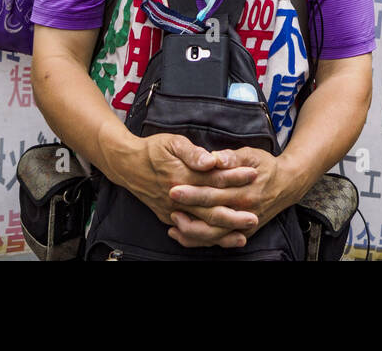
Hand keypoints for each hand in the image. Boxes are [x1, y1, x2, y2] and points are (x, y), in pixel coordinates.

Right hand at [121, 134, 257, 245]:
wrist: (127, 165)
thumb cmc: (152, 150)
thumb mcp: (172, 142)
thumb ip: (192, 153)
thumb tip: (211, 161)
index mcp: (181, 176)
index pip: (214, 179)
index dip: (235, 177)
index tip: (254, 174)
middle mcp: (178, 198)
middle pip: (210, 210)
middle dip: (234, 215)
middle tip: (254, 217)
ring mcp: (172, 211)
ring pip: (200, 227)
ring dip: (222, 233)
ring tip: (243, 235)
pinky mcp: (168, 217)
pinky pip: (190, 232)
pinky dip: (206, 238)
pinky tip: (220, 239)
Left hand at [167, 147, 303, 248]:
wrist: (287, 185)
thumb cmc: (265, 166)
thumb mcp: (251, 155)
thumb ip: (231, 157)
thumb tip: (215, 158)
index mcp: (243, 190)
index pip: (213, 193)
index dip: (193, 192)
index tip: (173, 188)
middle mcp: (243, 211)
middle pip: (210, 215)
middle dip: (187, 212)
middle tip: (167, 206)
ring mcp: (243, 225)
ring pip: (213, 235)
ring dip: (191, 232)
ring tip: (171, 223)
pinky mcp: (242, 233)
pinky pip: (217, 242)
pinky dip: (198, 241)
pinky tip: (181, 235)